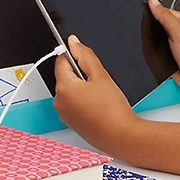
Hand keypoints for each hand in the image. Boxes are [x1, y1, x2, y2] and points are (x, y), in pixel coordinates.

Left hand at [53, 36, 137, 153]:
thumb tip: (73, 42)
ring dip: (82, 88)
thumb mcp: (101, 75)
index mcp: (63, 88)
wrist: (120, 136)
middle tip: (99, 83)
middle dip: (80, 75)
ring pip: (70, 90)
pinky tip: (97, 107)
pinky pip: (73, 103)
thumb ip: (85, 55)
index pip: (61, 60)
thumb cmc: (112, 110)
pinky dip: (83, 101)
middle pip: (65, 76)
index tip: (88, 63)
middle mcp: (58, 101)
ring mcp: (63, 113)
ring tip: (99, 97)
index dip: (76, 58)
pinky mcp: (69, 121)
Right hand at [148, 0, 179, 95]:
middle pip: (153, 24)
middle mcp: (173, 30)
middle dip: (148, 28)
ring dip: (148, 41)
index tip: (142, 15)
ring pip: (150, 38)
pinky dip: (150, 52)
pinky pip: (151, 50)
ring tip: (153, 46)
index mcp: (178, 20)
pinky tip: (152, 54)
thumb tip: (152, 2)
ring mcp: (167, 43)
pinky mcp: (163, 54)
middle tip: (149, 34)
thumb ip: (165, 16)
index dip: (149, 12)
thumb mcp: (179, 31)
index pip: (158, 10)